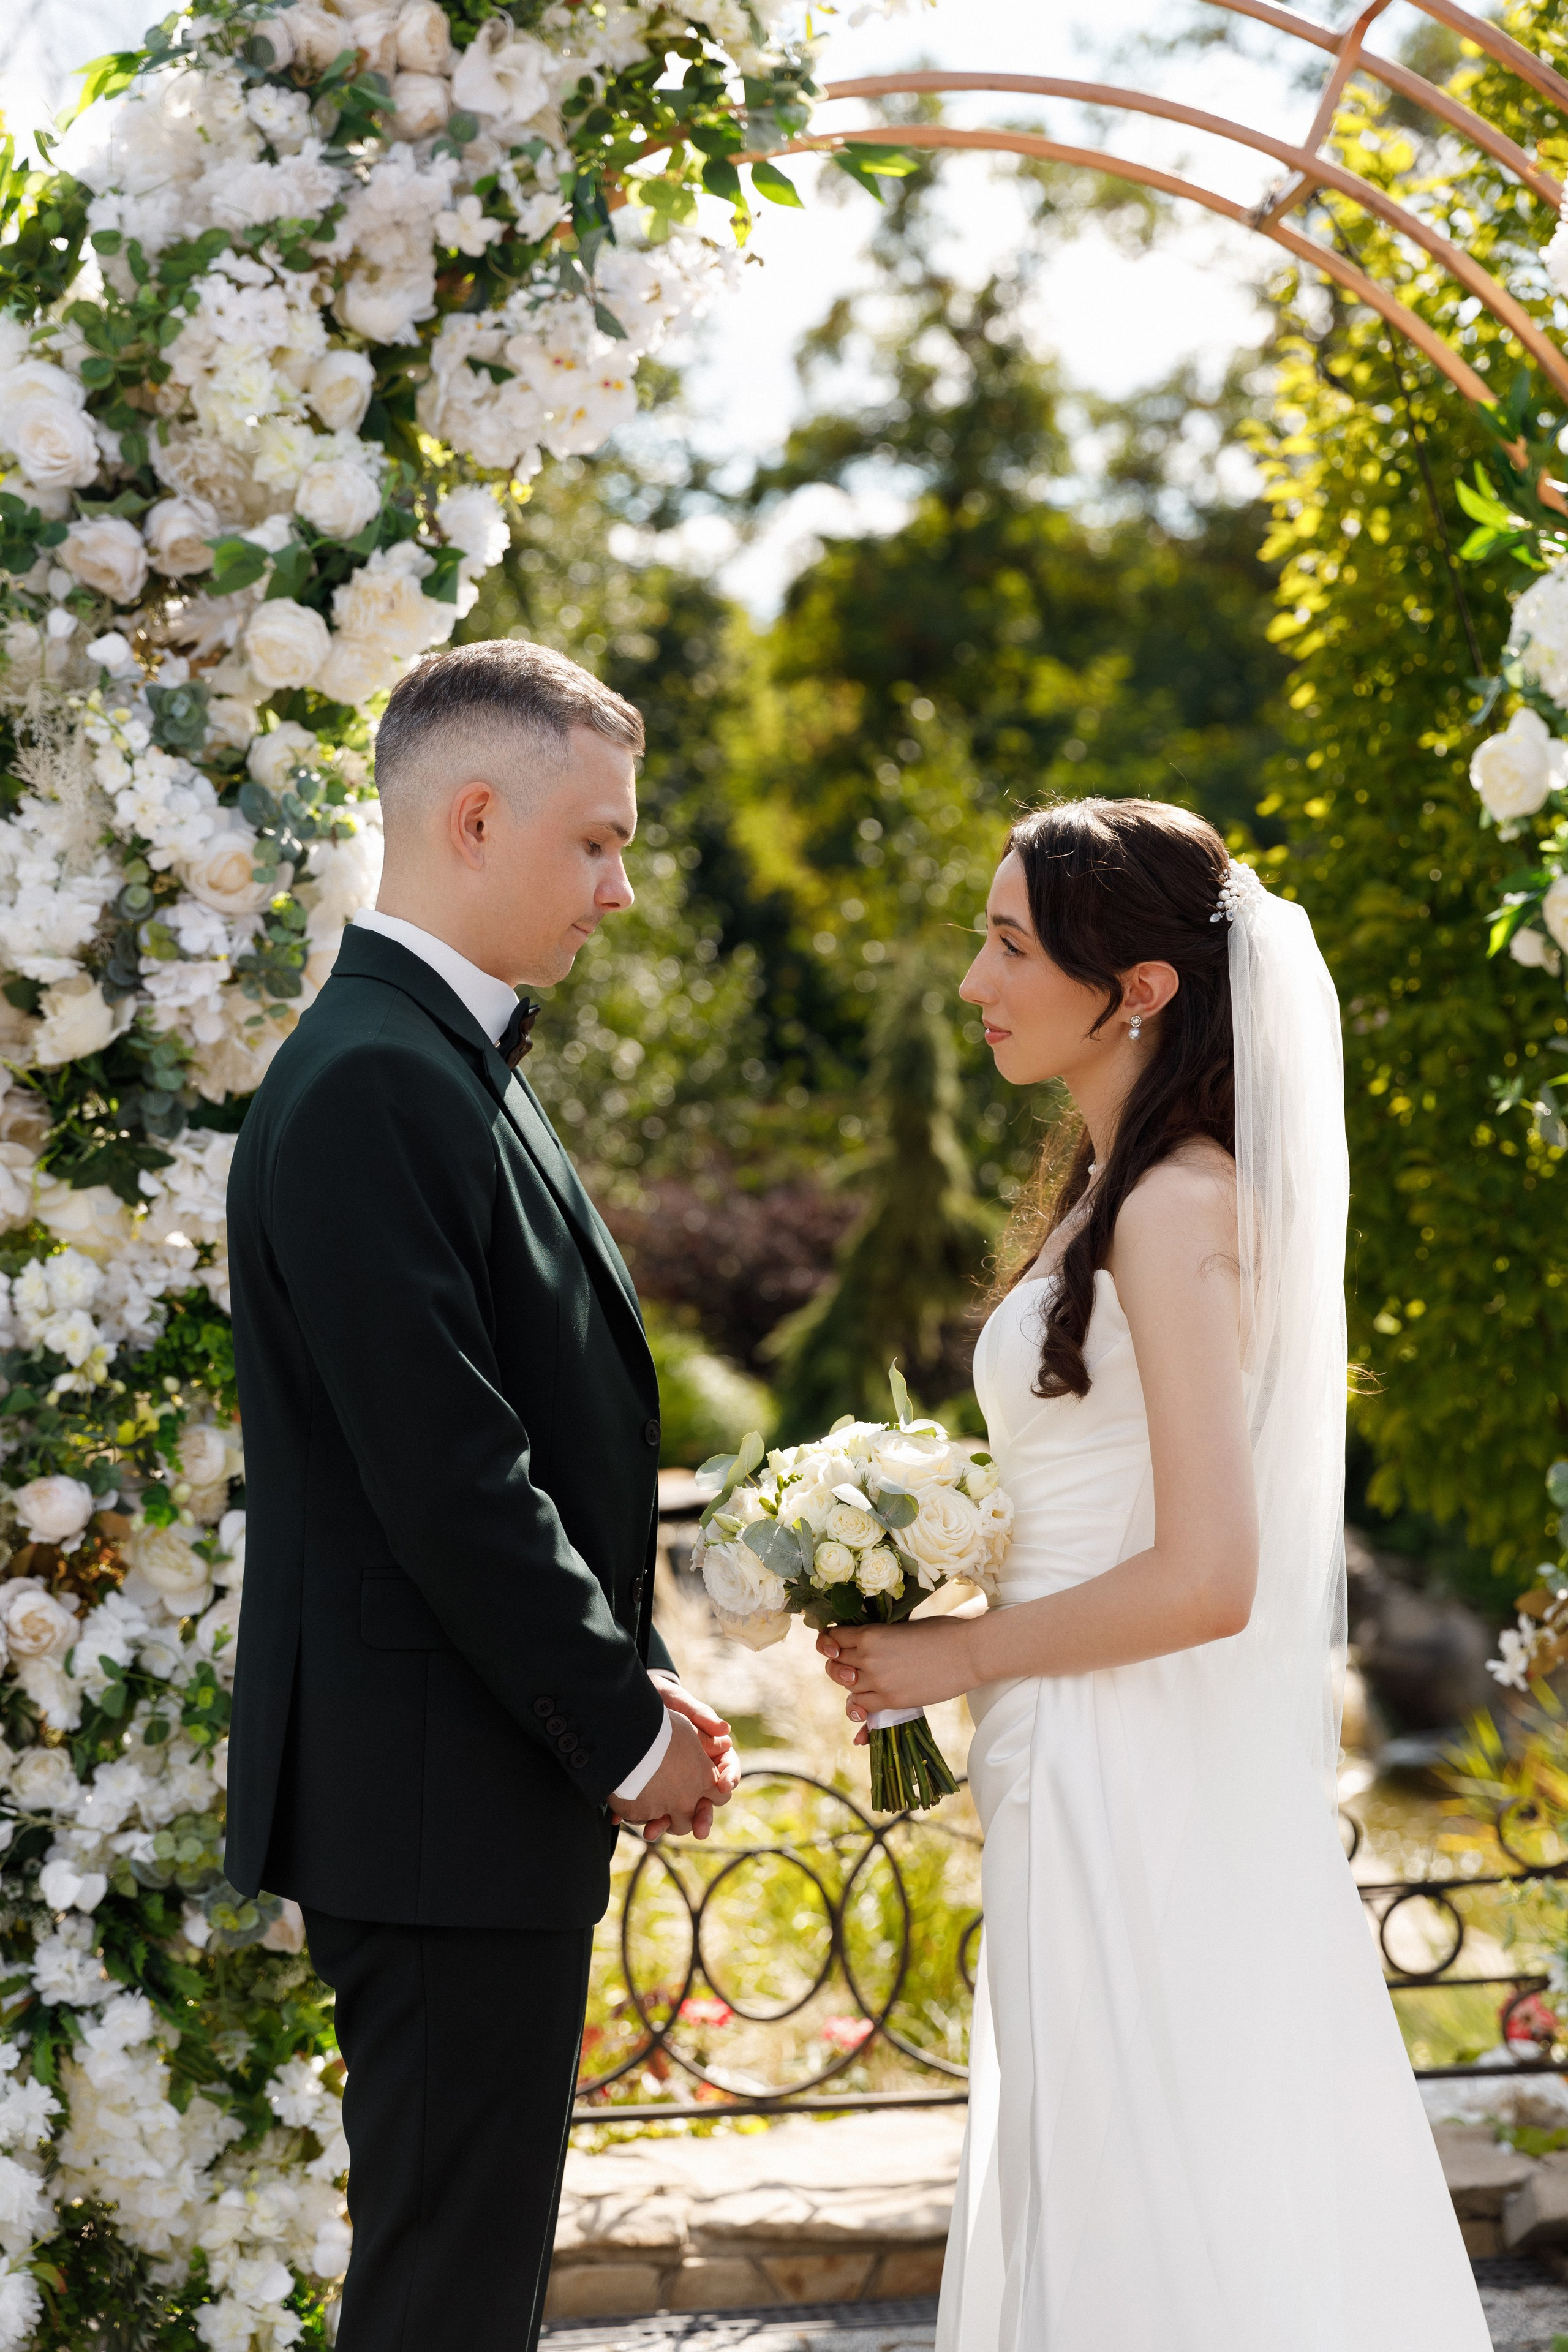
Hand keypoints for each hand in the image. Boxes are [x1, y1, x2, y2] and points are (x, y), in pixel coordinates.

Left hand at [627, 1675, 740, 1839]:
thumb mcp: (679, 1701)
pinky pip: (648, 1805)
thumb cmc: (663, 1698)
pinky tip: (624, 1821)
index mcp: (709, 1750)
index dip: (729, 1778)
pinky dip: (637, 1815)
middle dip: (702, 1816)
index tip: (724, 1785)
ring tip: (653, 1832)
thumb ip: (700, 1715)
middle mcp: (693, 1770)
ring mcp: (672, 1781)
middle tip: (701, 1830)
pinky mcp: (649, 1785)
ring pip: (676, 1810)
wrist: (631, 1702)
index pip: (728, 1768)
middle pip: (705, 1799)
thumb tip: (725, 1731)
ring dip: (666, 1824)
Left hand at [817, 1618, 978, 1745]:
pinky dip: (859, 1706)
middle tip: (850, 1664)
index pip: (832, 1637)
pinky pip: (861, 1707)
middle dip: (838, 1663)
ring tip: (865, 1680)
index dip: (831, 1641)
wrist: (968, 1654)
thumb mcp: (901, 1627)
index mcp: (870, 1633)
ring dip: (852, 1683)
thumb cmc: (940, 1632)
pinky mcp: (891, 1701)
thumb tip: (861, 1642)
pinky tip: (864, 1704)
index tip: (836, 1644)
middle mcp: (867, 1657)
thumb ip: (878, 1636)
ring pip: (846, 1686)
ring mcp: (878, 1682)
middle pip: (834, 1664)